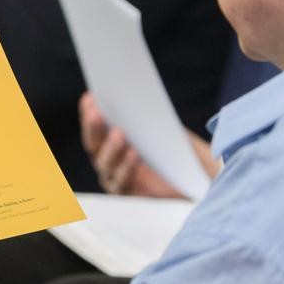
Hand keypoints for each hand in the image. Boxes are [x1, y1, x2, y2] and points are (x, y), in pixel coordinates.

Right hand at [78, 92, 218, 197]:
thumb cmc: (172, 143)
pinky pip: (121, 182)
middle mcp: (106, 158)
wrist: (194, 173)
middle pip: (94, 144)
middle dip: (95, 127)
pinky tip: (133, 153)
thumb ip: (141, 111)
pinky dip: (126, 167)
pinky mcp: (129, 193)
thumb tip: (129, 91)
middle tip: (97, 111)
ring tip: (120, 132)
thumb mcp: (158, 123)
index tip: (90, 97)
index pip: (94, 125)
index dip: (88, 112)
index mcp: (108, 138)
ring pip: (105, 163)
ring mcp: (115, 177)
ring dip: (112, 147)